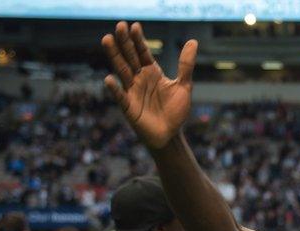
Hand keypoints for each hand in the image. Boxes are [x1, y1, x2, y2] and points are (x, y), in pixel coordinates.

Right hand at [102, 21, 196, 149]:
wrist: (171, 135)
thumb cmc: (176, 111)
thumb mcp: (184, 86)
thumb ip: (185, 65)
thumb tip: (193, 41)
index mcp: (152, 72)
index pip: (143, 52)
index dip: (138, 40)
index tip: (135, 25)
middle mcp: (139, 79)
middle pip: (130, 57)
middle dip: (125, 42)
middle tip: (120, 25)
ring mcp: (132, 92)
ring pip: (122, 71)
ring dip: (114, 56)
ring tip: (107, 39)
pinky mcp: (129, 107)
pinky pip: (120, 96)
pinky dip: (115, 88)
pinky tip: (109, 79)